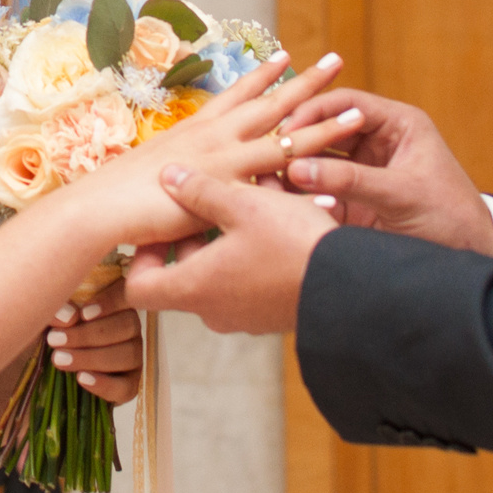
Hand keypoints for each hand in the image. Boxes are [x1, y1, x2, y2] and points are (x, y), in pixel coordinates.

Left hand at [46, 278, 139, 404]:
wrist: (47, 369)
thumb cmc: (52, 333)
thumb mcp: (50, 319)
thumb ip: (58, 311)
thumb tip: (69, 316)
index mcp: (115, 303)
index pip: (126, 294)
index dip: (110, 302)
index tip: (83, 314)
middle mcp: (130, 327)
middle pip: (127, 325)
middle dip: (88, 334)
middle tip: (55, 340)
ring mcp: (134, 356)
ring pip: (128, 355)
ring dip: (91, 358)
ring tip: (59, 360)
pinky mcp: (130, 384)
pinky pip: (127, 386)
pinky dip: (105, 384)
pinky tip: (82, 379)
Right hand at [55, 52, 363, 251]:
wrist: (98, 206)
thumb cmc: (116, 193)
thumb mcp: (153, 168)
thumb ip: (178, 167)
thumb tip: (183, 173)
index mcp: (197, 128)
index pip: (237, 93)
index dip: (263, 75)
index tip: (286, 55)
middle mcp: (215, 136)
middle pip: (272, 103)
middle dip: (307, 82)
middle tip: (338, 60)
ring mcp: (224, 160)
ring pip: (287, 139)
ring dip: (324, 127)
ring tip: (357, 112)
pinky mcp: (228, 190)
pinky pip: (279, 188)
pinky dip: (308, 188)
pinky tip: (337, 188)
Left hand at [125, 167, 340, 333]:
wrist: (353, 286)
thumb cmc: (291, 245)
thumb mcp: (242, 205)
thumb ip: (199, 191)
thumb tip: (167, 176)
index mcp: (194, 288)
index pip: (139, 286)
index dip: (142, 255)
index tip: (162, 225)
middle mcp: (214, 310)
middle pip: (182, 274)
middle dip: (194, 232)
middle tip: (210, 198)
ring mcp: (245, 315)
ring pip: (220, 270)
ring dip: (228, 234)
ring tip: (252, 196)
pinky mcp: (272, 312)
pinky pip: (249, 278)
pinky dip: (252, 249)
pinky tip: (277, 213)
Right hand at [280, 88, 492, 253]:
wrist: (471, 258)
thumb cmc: (451, 217)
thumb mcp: (402, 194)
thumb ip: (351, 181)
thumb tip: (298, 170)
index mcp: (397, 125)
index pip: (345, 105)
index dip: (314, 112)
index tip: (286, 128)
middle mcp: (376, 143)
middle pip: (325, 129)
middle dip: (296, 140)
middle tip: (266, 152)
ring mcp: (362, 173)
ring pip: (316, 160)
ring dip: (293, 167)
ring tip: (264, 176)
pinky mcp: (352, 203)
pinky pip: (318, 191)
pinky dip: (298, 195)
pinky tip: (276, 199)